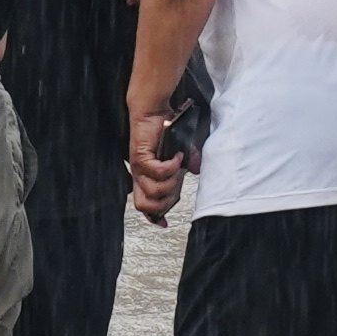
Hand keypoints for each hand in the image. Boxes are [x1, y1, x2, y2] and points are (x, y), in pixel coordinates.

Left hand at [127, 106, 186, 221]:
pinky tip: (177, 157)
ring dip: (170, 183)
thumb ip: (188, 163)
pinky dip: (171, 167)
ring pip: (153, 191)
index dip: (153, 217)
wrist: (153, 111)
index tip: (164, 223)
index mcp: (148, 178)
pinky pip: (157, 172)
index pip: (144, 205)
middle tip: (176, 188)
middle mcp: (141, 176)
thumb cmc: (163, 130)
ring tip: (177, 168)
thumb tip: (197, 171)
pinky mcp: (141, 156)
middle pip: (145, 205)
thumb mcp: (181, 152)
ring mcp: (139, 167)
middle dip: (164, 202)